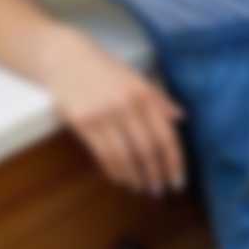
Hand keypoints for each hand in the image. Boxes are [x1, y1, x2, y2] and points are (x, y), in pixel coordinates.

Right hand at [42, 30, 187, 195]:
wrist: (67, 58)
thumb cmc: (105, 69)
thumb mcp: (135, 78)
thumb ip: (158, 98)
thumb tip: (180, 117)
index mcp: (144, 93)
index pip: (165, 135)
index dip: (174, 162)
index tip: (178, 182)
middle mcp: (127, 104)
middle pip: (147, 149)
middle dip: (155, 174)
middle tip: (159, 190)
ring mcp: (104, 114)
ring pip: (125, 156)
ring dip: (135, 177)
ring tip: (141, 187)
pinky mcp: (83, 122)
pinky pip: (103, 155)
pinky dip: (114, 171)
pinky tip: (121, 178)